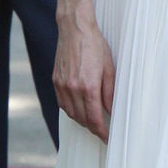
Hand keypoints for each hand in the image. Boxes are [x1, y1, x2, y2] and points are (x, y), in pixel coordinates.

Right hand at [53, 17, 114, 141]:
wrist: (75, 29)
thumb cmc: (95, 46)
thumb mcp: (109, 69)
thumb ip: (109, 93)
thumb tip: (111, 111)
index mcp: (88, 87)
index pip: (94, 119)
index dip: (101, 132)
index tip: (108, 138)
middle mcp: (72, 89)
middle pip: (82, 119)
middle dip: (93, 128)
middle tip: (103, 132)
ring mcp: (62, 85)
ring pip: (71, 114)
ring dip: (82, 121)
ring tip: (93, 122)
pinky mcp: (55, 81)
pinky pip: (62, 103)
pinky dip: (71, 111)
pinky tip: (79, 109)